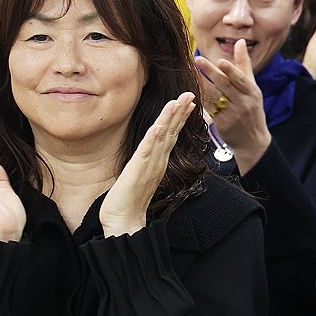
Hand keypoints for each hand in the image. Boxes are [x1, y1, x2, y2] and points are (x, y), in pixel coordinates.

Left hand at [100, 92, 196, 236]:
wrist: (125, 221)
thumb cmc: (129, 201)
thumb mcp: (139, 176)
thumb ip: (146, 163)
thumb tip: (148, 154)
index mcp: (158, 161)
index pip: (172, 134)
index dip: (180, 117)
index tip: (188, 102)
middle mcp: (158, 161)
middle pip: (173, 131)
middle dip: (181, 111)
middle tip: (191, 94)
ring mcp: (150, 165)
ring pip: (164, 136)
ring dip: (171, 118)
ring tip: (179, 102)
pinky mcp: (139, 170)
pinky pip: (148, 150)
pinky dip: (154, 137)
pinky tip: (159, 125)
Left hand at [195, 39, 270, 173]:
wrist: (252, 140)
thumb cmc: (252, 108)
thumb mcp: (253, 87)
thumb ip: (244, 64)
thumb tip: (241, 42)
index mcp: (252, 92)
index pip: (241, 80)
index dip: (231, 71)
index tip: (221, 61)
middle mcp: (243, 103)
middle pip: (225, 86)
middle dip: (211, 72)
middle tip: (197, 60)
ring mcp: (233, 114)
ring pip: (214, 96)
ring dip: (201, 83)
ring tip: (190, 71)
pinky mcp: (222, 123)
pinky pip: (208, 108)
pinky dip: (200, 97)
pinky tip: (191, 88)